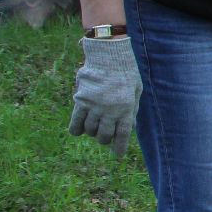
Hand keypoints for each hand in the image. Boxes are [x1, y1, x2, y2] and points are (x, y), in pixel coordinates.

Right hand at [69, 36, 140, 155]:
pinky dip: (76, 129)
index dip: (119, 147)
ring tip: (94, 127)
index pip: (122, 135)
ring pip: (89, 130)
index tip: (117, 155)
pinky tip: (78, 131)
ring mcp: (94, 107)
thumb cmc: (126, 72)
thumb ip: (133, 109)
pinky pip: (75, 121)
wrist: (108, 56)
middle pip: (104, 135)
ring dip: (92, 132)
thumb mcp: (136, 91)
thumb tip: (131, 127)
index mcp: (126, 109)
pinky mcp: (80, 101)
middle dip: (104, 139)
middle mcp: (110, 111)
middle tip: (104, 135)